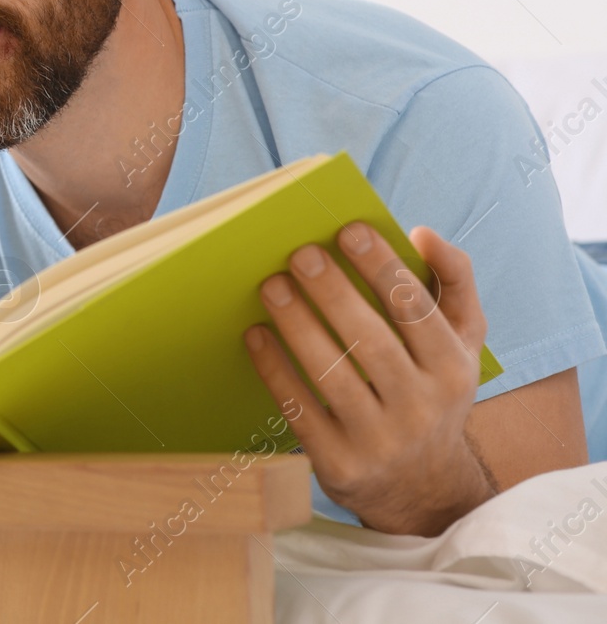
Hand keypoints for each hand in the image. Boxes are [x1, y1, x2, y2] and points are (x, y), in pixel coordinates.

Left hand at [243, 222, 494, 535]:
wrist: (425, 488)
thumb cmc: (435, 389)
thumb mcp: (463, 342)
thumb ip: (453, 282)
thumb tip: (421, 233)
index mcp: (454, 369)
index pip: (418, 311)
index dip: (383, 268)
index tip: (348, 230)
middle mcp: (422, 407)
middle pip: (372, 342)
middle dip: (334, 294)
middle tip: (301, 253)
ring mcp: (380, 441)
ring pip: (332, 376)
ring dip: (298, 326)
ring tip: (272, 286)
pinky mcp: (340, 464)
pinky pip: (300, 410)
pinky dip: (275, 370)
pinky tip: (256, 335)